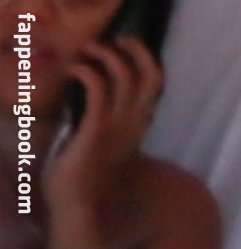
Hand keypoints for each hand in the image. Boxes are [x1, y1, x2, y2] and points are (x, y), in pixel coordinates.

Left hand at [46, 37, 163, 219]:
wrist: (80, 205)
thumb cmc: (89, 178)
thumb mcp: (107, 145)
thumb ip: (111, 125)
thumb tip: (101, 104)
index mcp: (139, 127)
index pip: (156, 86)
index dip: (146, 60)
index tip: (126, 48)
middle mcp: (134, 125)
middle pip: (150, 76)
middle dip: (135, 50)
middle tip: (114, 41)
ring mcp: (116, 127)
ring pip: (122, 76)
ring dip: (103, 55)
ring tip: (86, 52)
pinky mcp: (95, 130)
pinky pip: (97, 89)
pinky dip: (85, 71)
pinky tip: (73, 72)